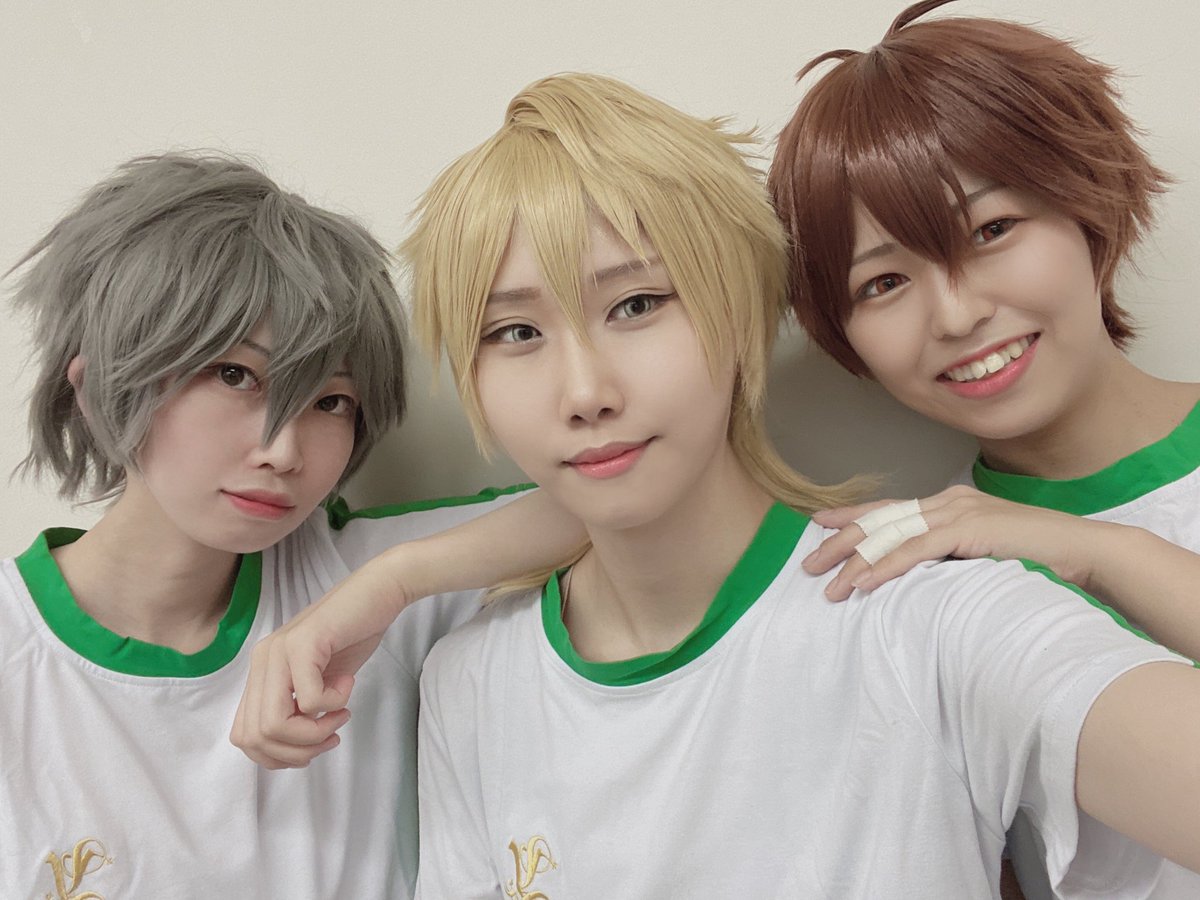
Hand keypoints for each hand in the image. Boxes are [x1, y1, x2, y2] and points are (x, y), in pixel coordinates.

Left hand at [230, 559, 413, 768]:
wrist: (378, 592)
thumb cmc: (353, 635)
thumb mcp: (318, 680)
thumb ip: (297, 707)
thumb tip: (291, 751)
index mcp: (261, 671)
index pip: (245, 736)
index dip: (279, 755)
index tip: (316, 743)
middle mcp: (262, 660)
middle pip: (256, 737)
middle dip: (298, 750)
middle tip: (331, 734)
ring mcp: (279, 650)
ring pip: (275, 724)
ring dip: (314, 732)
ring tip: (341, 714)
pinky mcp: (304, 643)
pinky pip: (308, 699)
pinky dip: (334, 702)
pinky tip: (349, 683)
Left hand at [802, 485, 1092, 600]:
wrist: (1085, 554)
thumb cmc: (1038, 562)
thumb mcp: (981, 557)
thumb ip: (950, 560)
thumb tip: (917, 581)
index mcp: (948, 504)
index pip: (889, 509)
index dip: (851, 517)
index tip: (817, 527)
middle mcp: (948, 501)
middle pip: (880, 519)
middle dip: (839, 542)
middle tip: (807, 564)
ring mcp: (958, 512)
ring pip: (891, 534)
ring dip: (856, 562)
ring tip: (829, 585)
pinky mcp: (970, 529)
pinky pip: (916, 549)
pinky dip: (886, 567)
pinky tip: (864, 583)